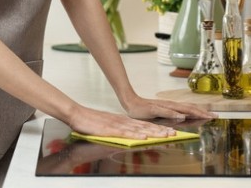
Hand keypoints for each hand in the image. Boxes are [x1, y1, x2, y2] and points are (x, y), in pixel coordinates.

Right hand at [68, 105, 190, 139]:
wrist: (77, 115)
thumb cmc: (90, 121)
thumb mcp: (107, 125)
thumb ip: (118, 129)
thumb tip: (128, 133)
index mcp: (122, 121)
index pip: (143, 125)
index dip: (156, 128)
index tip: (168, 131)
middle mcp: (122, 122)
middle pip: (144, 126)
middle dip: (159, 130)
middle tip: (173, 133)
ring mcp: (117, 125)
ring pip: (138, 129)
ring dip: (152, 132)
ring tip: (164, 134)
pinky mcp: (110, 129)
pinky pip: (125, 133)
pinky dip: (136, 134)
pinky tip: (144, 136)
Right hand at [123, 95, 216, 121]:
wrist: (131, 104)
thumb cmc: (147, 111)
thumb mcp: (163, 116)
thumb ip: (174, 118)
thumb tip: (186, 120)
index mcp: (173, 108)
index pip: (191, 111)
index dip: (203, 113)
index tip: (214, 116)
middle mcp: (170, 106)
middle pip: (189, 109)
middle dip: (203, 113)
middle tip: (215, 116)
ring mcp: (163, 106)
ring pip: (181, 109)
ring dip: (193, 112)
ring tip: (204, 115)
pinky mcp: (154, 109)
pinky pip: (166, 111)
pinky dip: (175, 113)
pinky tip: (182, 116)